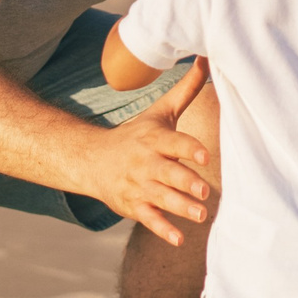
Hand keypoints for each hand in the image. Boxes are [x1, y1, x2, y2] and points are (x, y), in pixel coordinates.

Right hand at [84, 58, 212, 245]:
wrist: (91, 160)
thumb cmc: (136, 134)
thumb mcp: (159, 112)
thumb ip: (186, 90)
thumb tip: (206, 57)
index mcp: (153, 139)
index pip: (173, 143)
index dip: (188, 149)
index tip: (204, 156)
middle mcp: (145, 163)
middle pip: (167, 173)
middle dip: (185, 182)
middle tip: (204, 191)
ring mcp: (138, 186)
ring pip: (161, 198)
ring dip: (180, 208)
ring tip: (201, 215)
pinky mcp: (133, 206)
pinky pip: (149, 219)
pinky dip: (163, 230)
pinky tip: (179, 240)